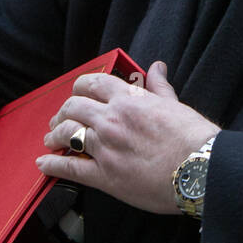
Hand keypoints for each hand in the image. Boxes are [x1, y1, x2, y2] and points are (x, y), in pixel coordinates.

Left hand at [38, 61, 219, 214]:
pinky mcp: (104, 175)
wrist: (199, 169)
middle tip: (60, 118)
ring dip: (54, 134)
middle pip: (73, 107)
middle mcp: (111, 119)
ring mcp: (105, 147)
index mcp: (129, 100)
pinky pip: (69, 167)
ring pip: (66, 134)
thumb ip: (160, 86)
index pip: (93, 84)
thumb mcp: (175, 105)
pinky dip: (52, 164)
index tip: (77, 93)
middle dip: (63, 111)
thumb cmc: (193, 138)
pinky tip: (43, 163)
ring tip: (50, 138)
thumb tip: (157, 66)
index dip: (80, 87)